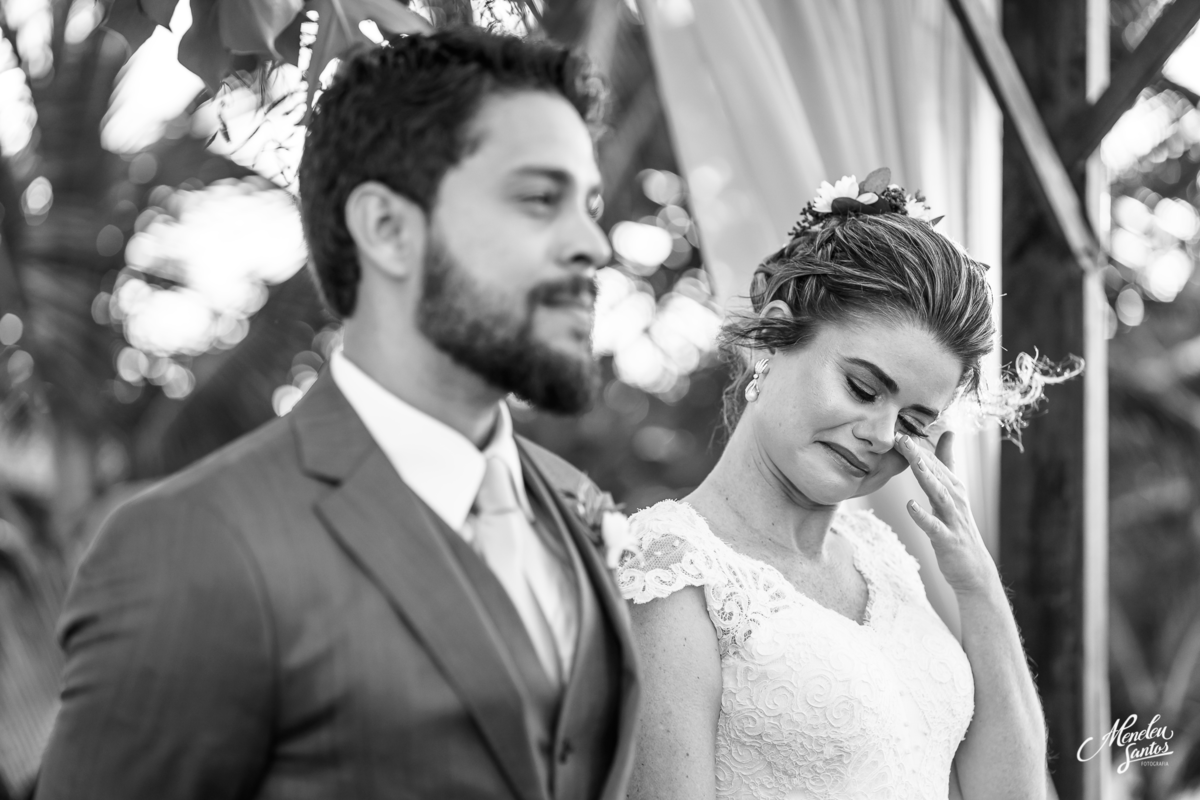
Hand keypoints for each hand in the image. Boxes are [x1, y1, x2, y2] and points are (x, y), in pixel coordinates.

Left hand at [893, 431, 995, 594]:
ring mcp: (952, 519)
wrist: (973, 568)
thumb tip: (949, 432)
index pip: (934, 462)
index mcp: (953, 487)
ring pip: (938, 494)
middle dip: (919, 455)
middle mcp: (955, 499)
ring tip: (911, 461)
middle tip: (901, 437)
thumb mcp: (953, 492)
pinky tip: (910, 505)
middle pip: (936, 473)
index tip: (899, 428)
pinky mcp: (947, 539)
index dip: (918, 446)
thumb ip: (948, 463)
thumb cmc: (958, 526)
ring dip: (925, 477)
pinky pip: (934, 526)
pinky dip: (923, 516)